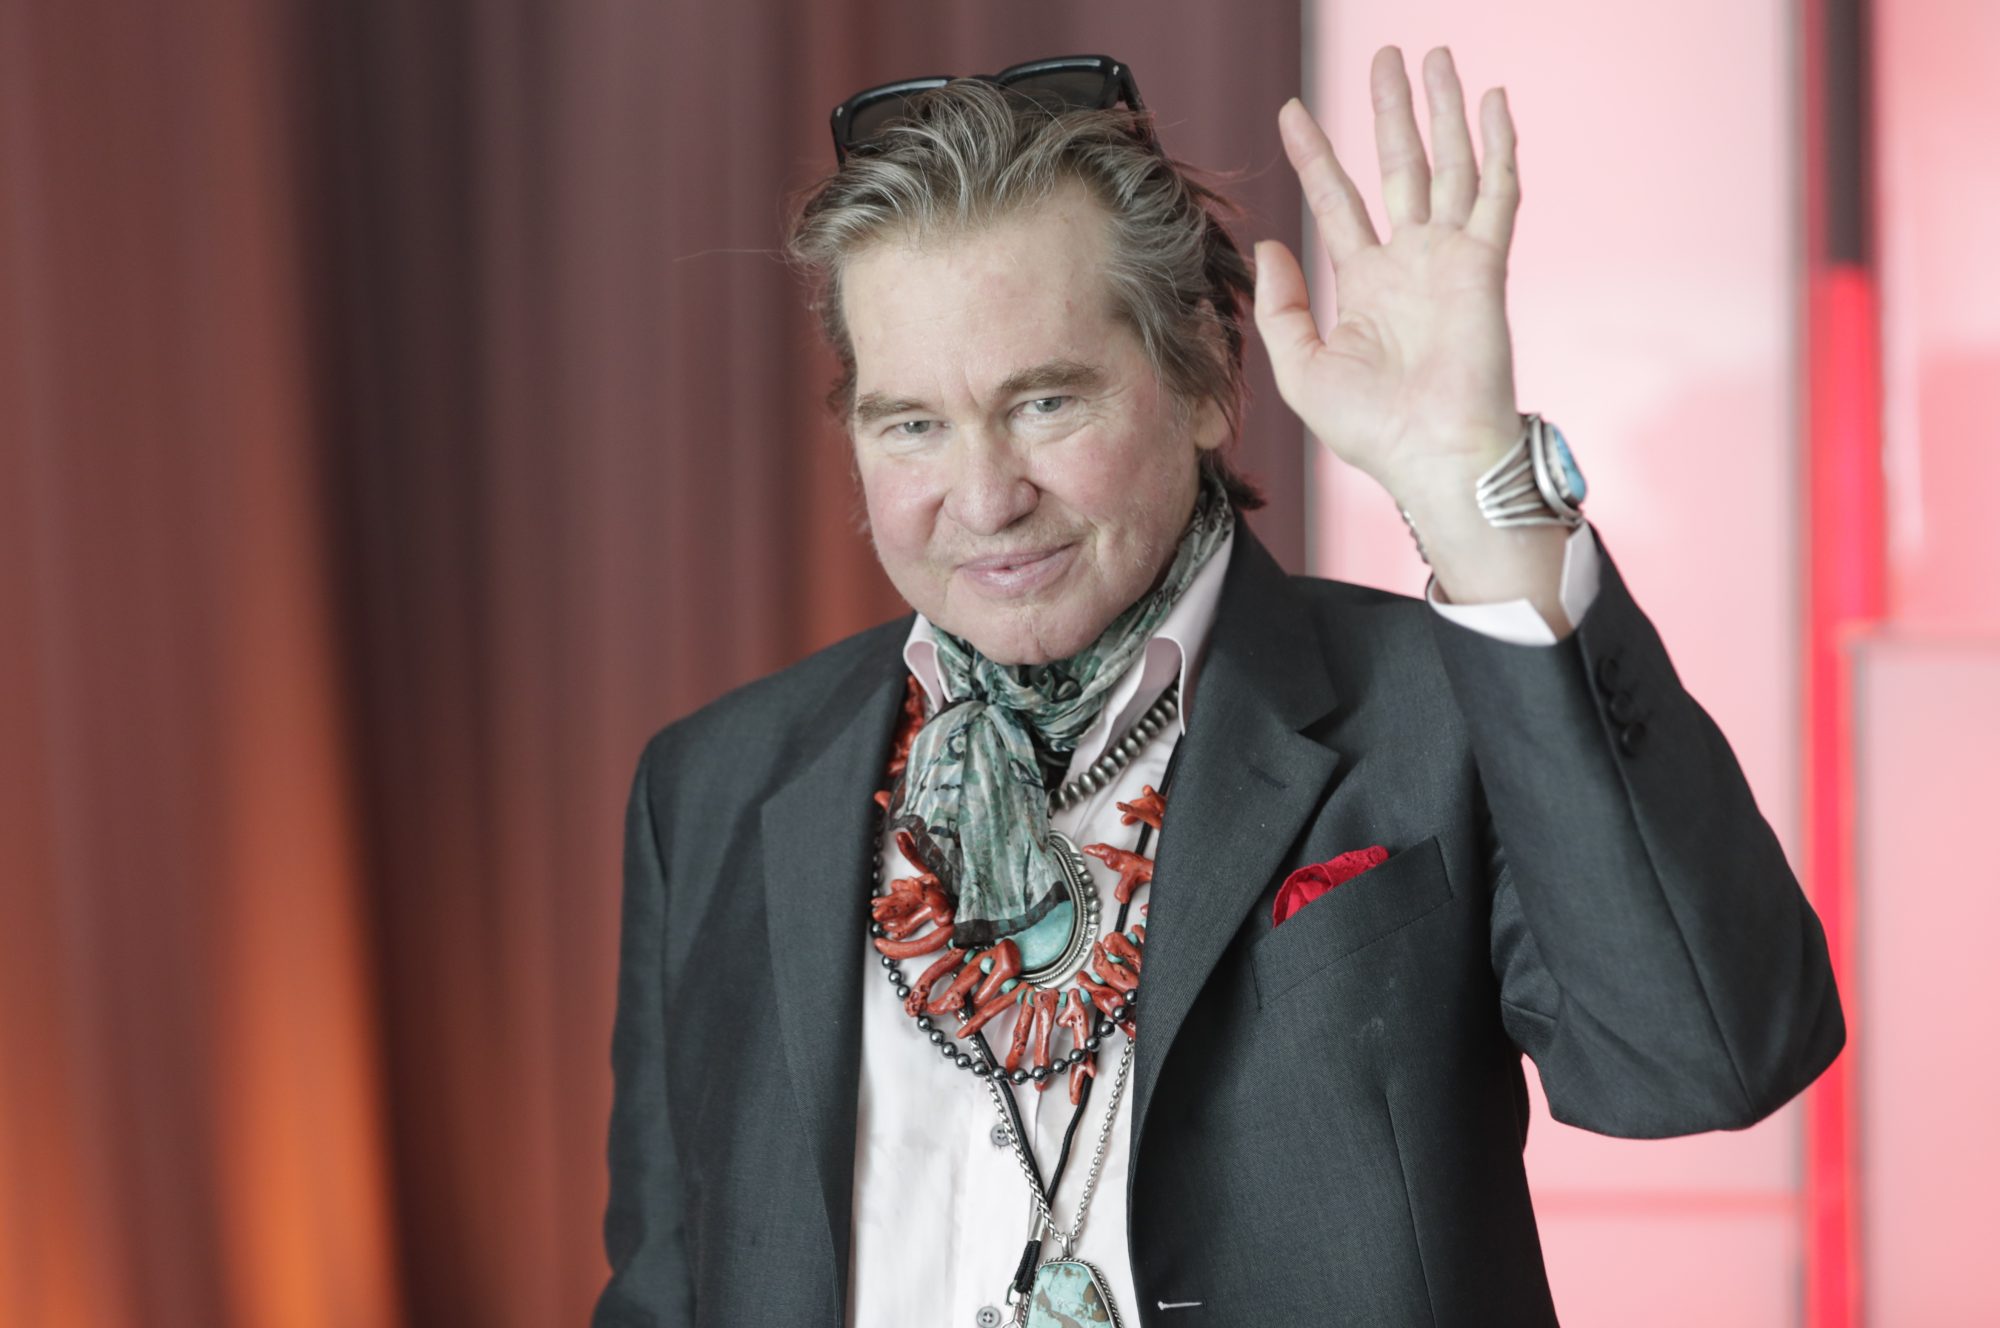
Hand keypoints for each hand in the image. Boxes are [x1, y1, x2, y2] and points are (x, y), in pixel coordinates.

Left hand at [1252, 45, 1524, 504]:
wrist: (1431, 457)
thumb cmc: (1373, 430)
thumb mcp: (1301, 370)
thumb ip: (1281, 308)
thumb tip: (1268, 247)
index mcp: (1367, 285)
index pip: (1338, 202)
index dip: (1315, 156)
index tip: (1292, 113)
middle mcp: (1411, 263)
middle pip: (1398, 167)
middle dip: (1391, 111)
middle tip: (1386, 56)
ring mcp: (1451, 259)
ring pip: (1449, 165)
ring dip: (1443, 110)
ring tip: (1433, 57)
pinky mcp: (1486, 265)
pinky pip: (1495, 193)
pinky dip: (1497, 146)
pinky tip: (1492, 103)